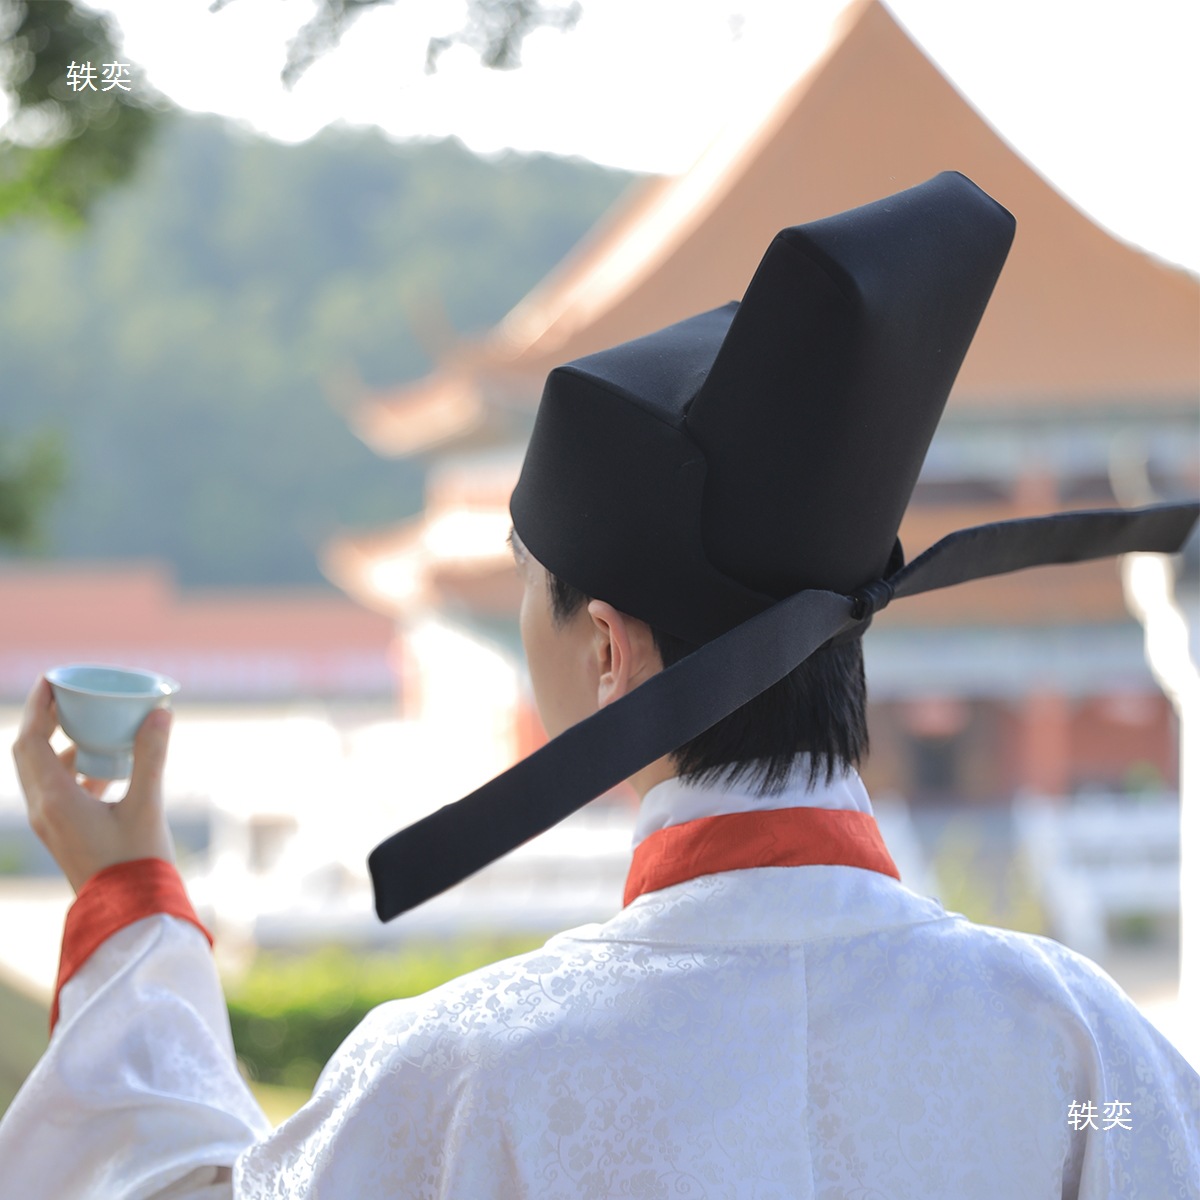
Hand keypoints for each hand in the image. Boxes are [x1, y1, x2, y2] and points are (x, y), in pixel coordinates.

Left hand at [12, 677, 175, 892]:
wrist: (130, 914)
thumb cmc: (138, 862)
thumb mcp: (147, 804)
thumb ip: (151, 756)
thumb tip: (160, 712)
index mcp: (55, 800)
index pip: (30, 740)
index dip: (38, 706)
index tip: (53, 679)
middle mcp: (44, 810)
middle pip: (28, 753)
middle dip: (45, 720)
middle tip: (70, 696)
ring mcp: (51, 824)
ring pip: (40, 772)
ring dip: (58, 744)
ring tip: (89, 725)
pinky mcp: (64, 834)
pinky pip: (56, 790)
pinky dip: (71, 768)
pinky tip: (105, 765)